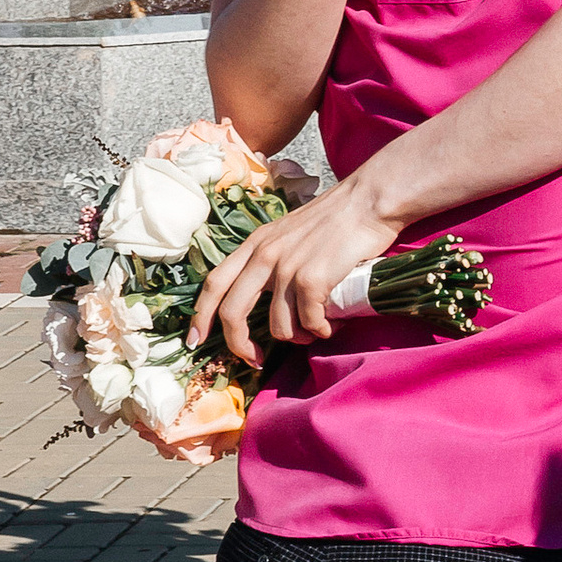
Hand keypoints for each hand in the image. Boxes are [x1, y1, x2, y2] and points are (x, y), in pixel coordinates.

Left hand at [190, 173, 402, 366]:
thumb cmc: (335, 218)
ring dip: (297, 337)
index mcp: (255, 244)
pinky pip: (309, 323)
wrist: (368, 201)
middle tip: (254, 360)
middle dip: (239, 344)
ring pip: (278, 326)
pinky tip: (331, 326)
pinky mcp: (312, 279)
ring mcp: (287, 267)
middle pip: (233, 312)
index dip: (200, 316)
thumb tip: (268, 299)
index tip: (194, 341)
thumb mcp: (288, 232)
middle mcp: (264, 255)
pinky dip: (321, 331)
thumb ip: (272, 258)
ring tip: (314, 330)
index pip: (214, 283)